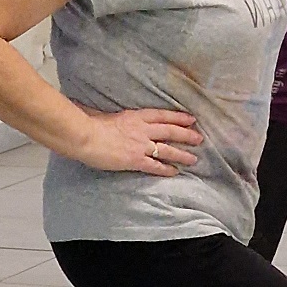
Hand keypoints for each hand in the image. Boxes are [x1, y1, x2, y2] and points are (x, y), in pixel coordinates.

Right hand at [74, 107, 203, 174]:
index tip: (191, 119)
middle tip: (200, 138)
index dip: (179, 117)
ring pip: (167, 149)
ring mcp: (140, 145)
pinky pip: (155, 165)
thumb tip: (111, 116)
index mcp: (136, 116)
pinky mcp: (135, 160)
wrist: (86, 136)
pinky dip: (166, 169)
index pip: (163, 115)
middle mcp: (142, 130)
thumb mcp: (107, 114)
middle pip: (170, 131)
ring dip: (182, 154)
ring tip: (194, 159)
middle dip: (186, 135)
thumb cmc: (90, 124)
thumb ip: (115, 117)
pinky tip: (174, 172)